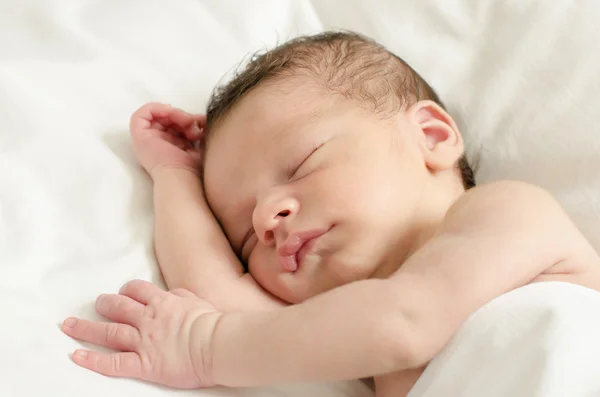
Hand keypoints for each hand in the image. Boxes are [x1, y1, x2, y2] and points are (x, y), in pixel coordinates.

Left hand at [61, 280, 220, 388]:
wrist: (217, 343)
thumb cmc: (213, 323)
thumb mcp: (197, 301)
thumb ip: (181, 296)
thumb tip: (173, 294)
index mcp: (163, 303)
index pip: (137, 290)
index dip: (127, 290)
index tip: (122, 293)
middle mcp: (148, 319)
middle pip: (118, 307)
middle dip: (104, 304)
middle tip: (96, 304)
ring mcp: (144, 341)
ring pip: (109, 332)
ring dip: (86, 328)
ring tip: (69, 325)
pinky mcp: (144, 364)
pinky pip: (113, 362)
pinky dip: (92, 360)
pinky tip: (77, 356)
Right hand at [129, 102, 205, 177]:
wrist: (182, 176)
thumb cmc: (193, 167)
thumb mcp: (201, 144)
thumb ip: (199, 130)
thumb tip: (202, 119)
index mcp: (171, 148)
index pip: (176, 125)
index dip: (186, 119)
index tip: (196, 122)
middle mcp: (158, 144)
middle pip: (167, 120)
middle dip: (182, 116)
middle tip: (193, 123)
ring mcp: (147, 141)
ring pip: (157, 116)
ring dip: (174, 112)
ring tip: (186, 121)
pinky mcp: (139, 137)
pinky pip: (142, 114)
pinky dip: (157, 108)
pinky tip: (170, 113)